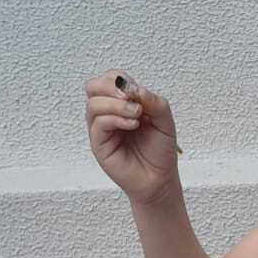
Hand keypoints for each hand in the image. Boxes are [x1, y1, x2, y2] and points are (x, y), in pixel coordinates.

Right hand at [84, 70, 180, 203]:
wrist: (160, 178)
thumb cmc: (160, 150)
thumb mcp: (164, 120)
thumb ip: (153, 101)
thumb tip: (135, 89)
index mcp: (121, 103)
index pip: (110, 78)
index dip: (121, 79)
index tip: (138, 92)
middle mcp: (107, 113)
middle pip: (93, 86)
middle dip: (111, 86)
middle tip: (131, 98)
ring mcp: (101, 129)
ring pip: (93, 104)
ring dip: (116, 104)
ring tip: (136, 115)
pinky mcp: (98, 144)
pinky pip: (98, 123)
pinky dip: (116, 119)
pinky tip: (132, 125)